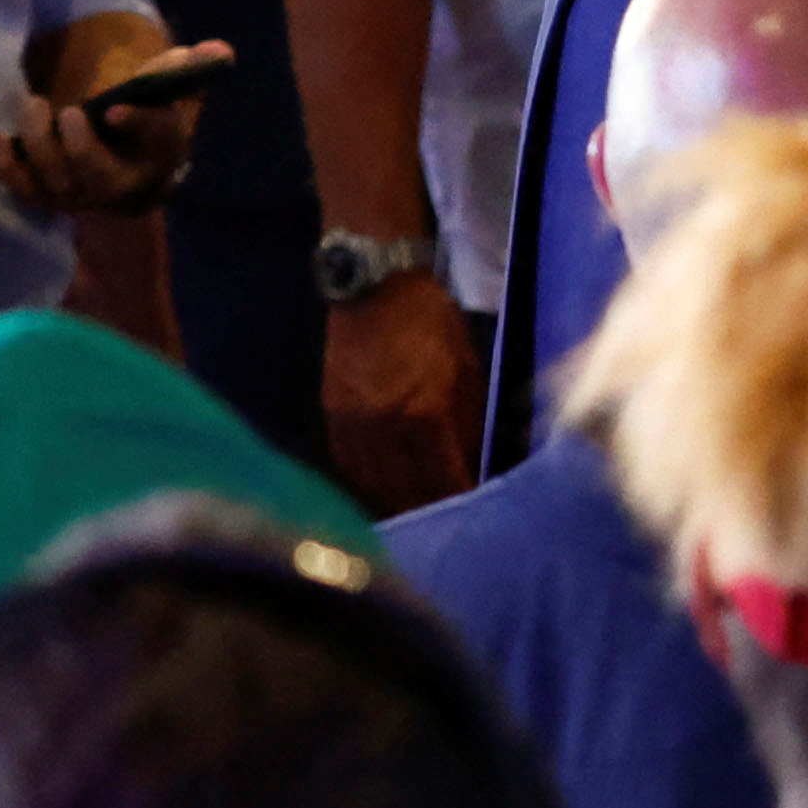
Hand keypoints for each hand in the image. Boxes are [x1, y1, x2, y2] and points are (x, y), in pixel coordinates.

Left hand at [0, 11, 220, 218]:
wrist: (132, 167)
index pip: (157, 140)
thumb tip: (217, 50)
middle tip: (69, 112)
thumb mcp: (175, 94)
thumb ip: (188, 70)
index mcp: (162, 153)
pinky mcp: (49, 197)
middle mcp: (123, 185)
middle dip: (80, 149)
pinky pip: (26, 190)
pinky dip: (7, 169)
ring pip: (57, 185)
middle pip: (99, 177)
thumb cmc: (152, 122)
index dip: (138, 125)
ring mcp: (82, 196)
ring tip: (33, 106)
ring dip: (40, 149)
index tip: (115, 110)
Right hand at [321, 274, 477, 515]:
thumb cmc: (431, 320)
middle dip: (430, 512)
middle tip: (449, 523)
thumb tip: (471, 464)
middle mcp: (384, 427)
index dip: (460, 504)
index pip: (444, 481)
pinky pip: (350, 466)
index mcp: (424, 413)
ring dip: (397, 503)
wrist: (374, 284)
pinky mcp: (331, 417)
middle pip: (407, 493)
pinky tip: (384, 488)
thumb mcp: (466, 367)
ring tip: (418, 513)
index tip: (476, 518)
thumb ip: (468, 422)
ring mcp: (353, 424)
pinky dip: (369, 483)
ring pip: (373, 487)